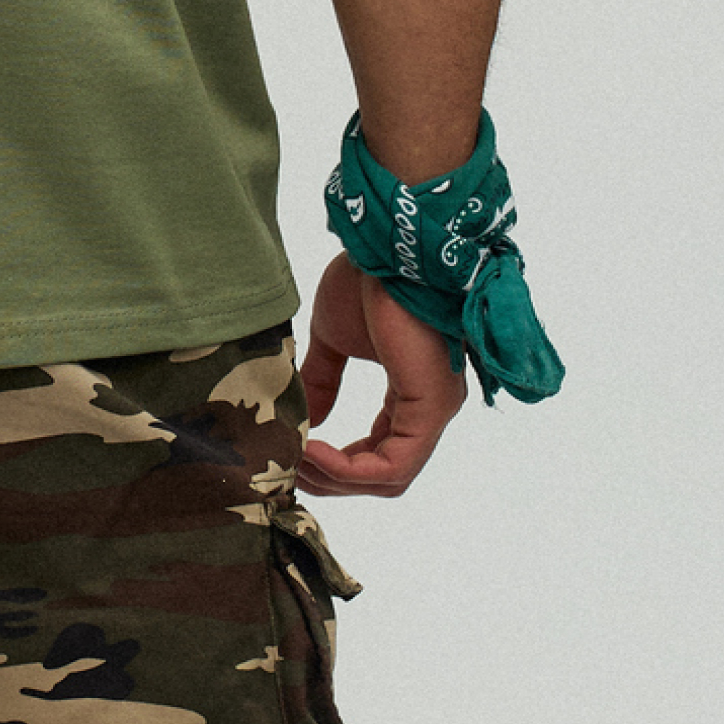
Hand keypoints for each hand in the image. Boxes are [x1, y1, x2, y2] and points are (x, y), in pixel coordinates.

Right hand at [295, 250, 468, 496]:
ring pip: (390, 476)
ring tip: (295, 461)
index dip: (340, 464)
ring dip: (338, 478)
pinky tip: (313, 452)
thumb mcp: (333, 336)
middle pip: (385, 473)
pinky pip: (394, 465)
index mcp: (411, 392)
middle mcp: (429, 408)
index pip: (381, 450)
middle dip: (335, 478)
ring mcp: (434, 411)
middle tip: (290, 468)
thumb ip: (323, 379)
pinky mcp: (430, 409)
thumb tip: (308, 419)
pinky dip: (351, 470)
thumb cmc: (368, 279)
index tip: (298, 454)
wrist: (388, 245)